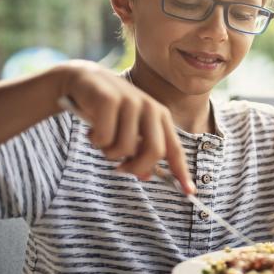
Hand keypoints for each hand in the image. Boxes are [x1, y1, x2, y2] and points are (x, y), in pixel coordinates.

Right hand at [57, 61, 193, 192]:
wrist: (84, 81)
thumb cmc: (109, 112)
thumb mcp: (128, 132)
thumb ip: (139, 152)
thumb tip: (147, 176)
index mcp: (160, 116)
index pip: (174, 148)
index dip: (181, 171)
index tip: (189, 192)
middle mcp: (150, 107)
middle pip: (155, 152)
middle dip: (137, 167)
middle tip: (120, 169)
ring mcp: (131, 101)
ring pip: (125, 148)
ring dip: (109, 153)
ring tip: (102, 140)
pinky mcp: (109, 99)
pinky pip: (104, 138)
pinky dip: (95, 141)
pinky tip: (91, 130)